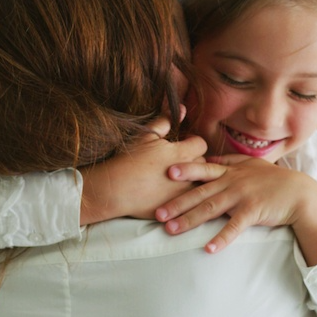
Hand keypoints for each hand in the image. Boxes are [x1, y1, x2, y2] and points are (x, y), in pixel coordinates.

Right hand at [79, 116, 206, 223]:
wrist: (114, 189)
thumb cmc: (129, 159)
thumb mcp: (146, 135)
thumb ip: (166, 121)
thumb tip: (182, 108)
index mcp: (182, 153)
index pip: (201, 144)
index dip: (192, 143)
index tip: (182, 145)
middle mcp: (188, 173)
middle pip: (202, 164)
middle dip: (193, 161)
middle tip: (177, 162)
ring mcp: (184, 193)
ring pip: (198, 183)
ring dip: (191, 179)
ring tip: (175, 179)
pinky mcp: (177, 208)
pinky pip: (189, 201)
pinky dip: (184, 196)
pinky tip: (171, 193)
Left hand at [155, 154, 316, 261]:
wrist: (300, 193)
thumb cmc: (274, 180)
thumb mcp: (251, 164)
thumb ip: (230, 160)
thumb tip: (211, 156)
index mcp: (230, 171)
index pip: (203, 169)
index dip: (185, 170)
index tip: (166, 172)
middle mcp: (233, 182)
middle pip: (200, 193)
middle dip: (177, 203)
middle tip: (157, 213)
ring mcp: (242, 196)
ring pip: (211, 209)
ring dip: (190, 220)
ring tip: (172, 230)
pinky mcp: (253, 212)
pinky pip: (234, 227)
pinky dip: (221, 238)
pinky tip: (208, 248)